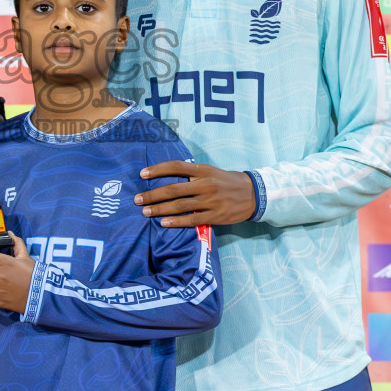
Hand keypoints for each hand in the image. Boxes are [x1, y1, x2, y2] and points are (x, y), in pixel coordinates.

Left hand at [134, 161, 255, 226]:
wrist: (254, 194)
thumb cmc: (228, 182)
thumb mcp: (211, 171)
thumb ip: (193, 174)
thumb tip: (168, 176)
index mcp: (203, 170)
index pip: (176, 167)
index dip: (158, 170)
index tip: (142, 174)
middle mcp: (205, 184)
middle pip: (173, 189)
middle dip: (152, 195)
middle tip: (137, 199)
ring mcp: (210, 201)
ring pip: (179, 206)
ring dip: (159, 209)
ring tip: (145, 211)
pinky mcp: (215, 216)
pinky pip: (191, 219)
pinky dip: (176, 222)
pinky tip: (163, 223)